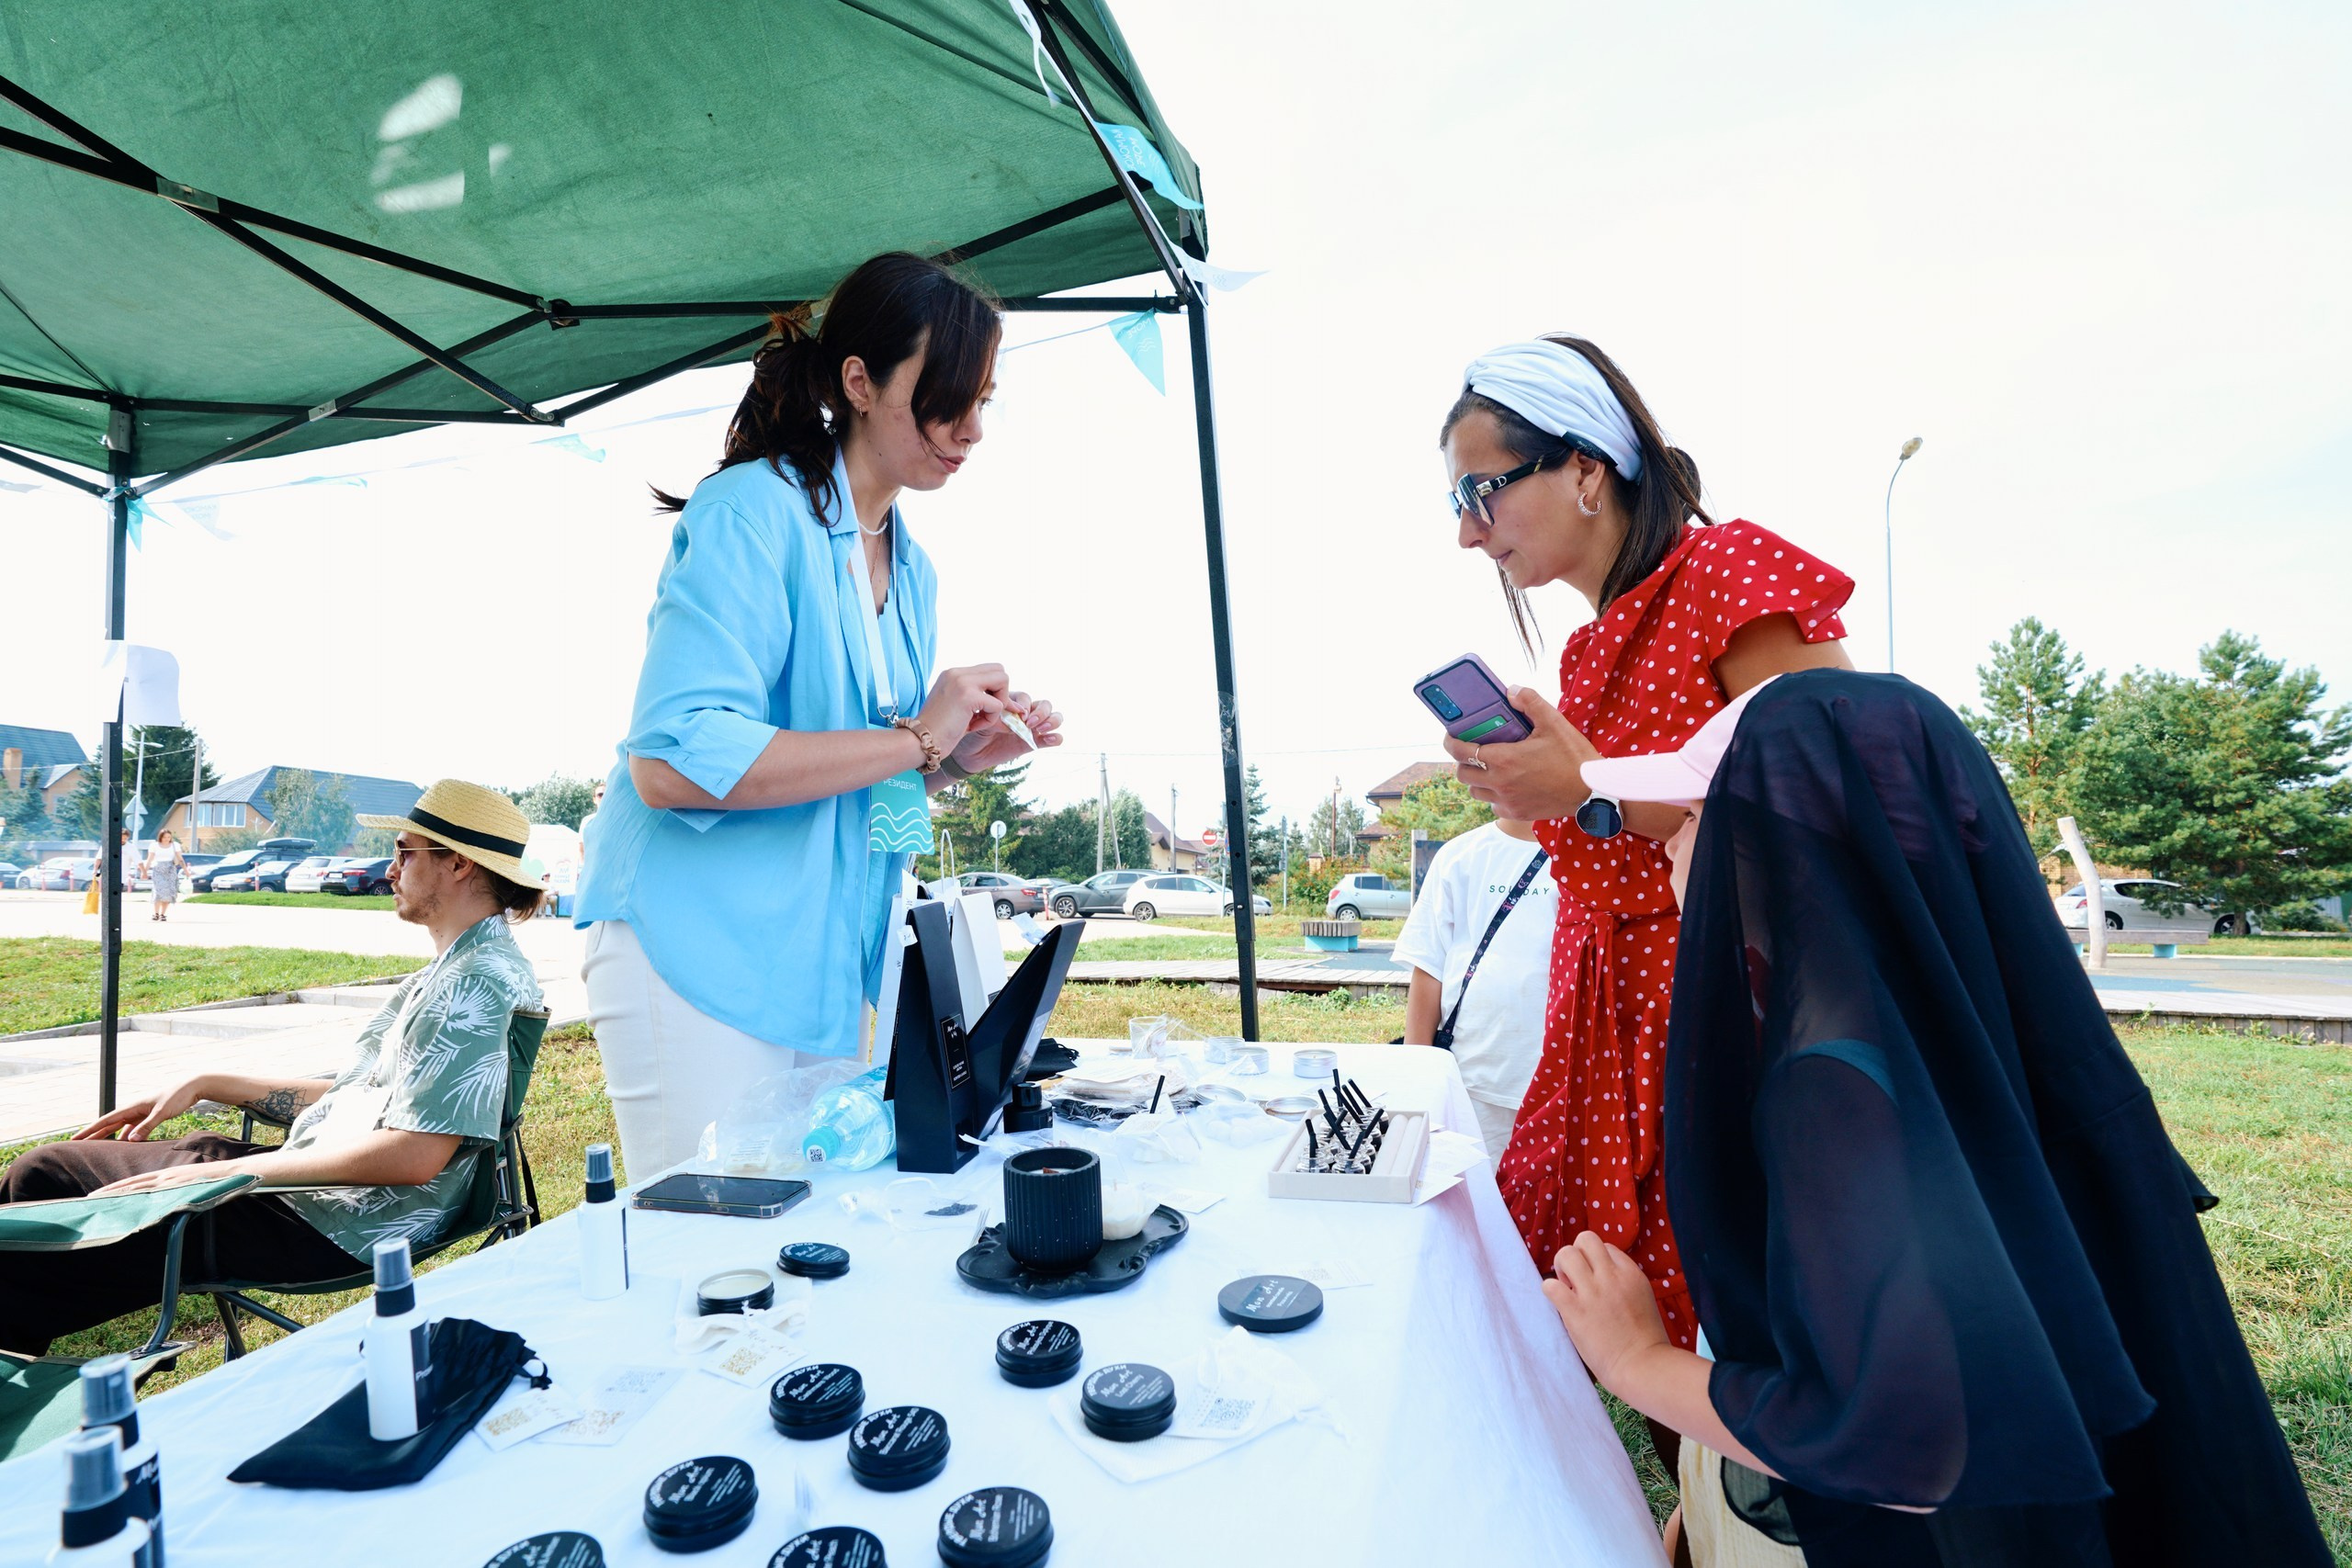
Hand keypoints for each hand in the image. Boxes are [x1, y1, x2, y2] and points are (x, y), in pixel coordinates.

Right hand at [73, 1075, 209, 1141]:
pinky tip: (125, 1145)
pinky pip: (133, 1128)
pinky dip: (127, 1136)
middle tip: (77, 1145)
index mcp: (132, 1107)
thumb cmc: (177, 1097)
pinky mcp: (150, 1116)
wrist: (192, 1087)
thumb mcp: (162, 1112)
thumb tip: (130, 1140)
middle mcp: (133, 1109)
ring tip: (97, 1147)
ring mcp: (141, 1113)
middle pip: (109, 1124)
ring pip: (120, 1127)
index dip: (90, 1130)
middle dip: (93, 1135)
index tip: (75, 1138)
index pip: (106, 1120)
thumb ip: (147, 1126)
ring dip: (109, 1136)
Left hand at [93, 1161, 244, 1197]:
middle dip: (109, 1191)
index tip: (101, 1194)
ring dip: (115, 1193)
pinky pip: (151, 1190)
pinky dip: (134, 1193)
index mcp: (167, 1176)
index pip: (137, 1182)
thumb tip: (169, 1204)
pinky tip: (122, 1198)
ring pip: (136, 1186)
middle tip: (89, 1199)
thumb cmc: (217, 1181)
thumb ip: (180, 1192)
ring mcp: (169, 1180)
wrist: (234, 1172)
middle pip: (131, 1184)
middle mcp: (165, 1176)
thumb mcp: (193, 1186)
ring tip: (95, 1199)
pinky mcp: (175, 1184)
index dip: (118, 1188)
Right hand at [914, 664, 1009, 759]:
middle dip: (1001, 693)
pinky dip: (990, 720)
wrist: (918, 742)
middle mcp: (957, 673)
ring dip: (998, 705)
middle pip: (999, 671)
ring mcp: (962, 682)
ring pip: (1003, 681)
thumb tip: (1011, 704)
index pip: (989, 670)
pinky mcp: (967, 696)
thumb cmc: (937, 730)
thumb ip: (977, 699)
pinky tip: (973, 727)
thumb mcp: (958, 708)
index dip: (995, 689)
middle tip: (988, 713)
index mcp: (953, 674)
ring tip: (979, 720)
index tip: (988, 709)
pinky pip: (997, 705)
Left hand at [951, 692, 1064, 775]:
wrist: (966, 753)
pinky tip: (1049, 739)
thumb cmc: (970, 730)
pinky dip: (1056, 737)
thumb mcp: (981, 717)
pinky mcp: (1033, 743)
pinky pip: (1053, 738)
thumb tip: (1014, 714)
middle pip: (1044, 705)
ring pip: (1054, 717)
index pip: (1025, 697)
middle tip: (1028, 723)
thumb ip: (998, 713)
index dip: (1024, 703)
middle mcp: (1023, 713)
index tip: (1017, 714)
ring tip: (1040, 729)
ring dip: (1052, 720)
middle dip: (1041, 711)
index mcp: (1010, 702)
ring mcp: (1030, 728)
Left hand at [1445, 687, 1599, 820]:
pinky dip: (1494, 796)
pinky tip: (1507, 785)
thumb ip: (1530, 702)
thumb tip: (1511, 690)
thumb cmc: (1574, 756)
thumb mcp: (1554, 722)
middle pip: (1463, 774)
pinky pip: (1493, 806)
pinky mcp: (1517, 814)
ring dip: (1478, 779)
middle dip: (1464, 761)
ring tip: (1491, 768)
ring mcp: (1507, 802)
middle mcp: (1499, 783)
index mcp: (1503, 760)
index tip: (1450, 736)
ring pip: (1476, 791)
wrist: (1593, 792)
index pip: (1461, 752)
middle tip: (1474, 750)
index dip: (1450, 742)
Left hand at [1542, 1231, 1672, 1395]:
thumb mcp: (1643, 1298)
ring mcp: (1592, 1293)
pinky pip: (1550, 1285)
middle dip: (1576, 1254)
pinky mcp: (1575, 1311)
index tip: (1597, 1280)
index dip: (1597, 1262)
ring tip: (1567, 1287)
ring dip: (1561, 1268)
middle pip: (1585, 1239)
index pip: (1606, 1246)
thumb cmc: (1645, 1339)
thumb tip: (1598, 1274)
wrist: (1642, 1366)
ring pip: (1565, 1254)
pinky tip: (1560, 1303)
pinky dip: (1550, 1291)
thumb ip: (1623, 1282)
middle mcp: (1611, 1277)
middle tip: (1576, 1277)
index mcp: (1631, 1274)